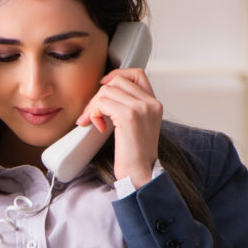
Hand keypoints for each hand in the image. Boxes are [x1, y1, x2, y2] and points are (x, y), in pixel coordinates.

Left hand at [74, 67, 162, 188]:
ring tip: (95, 121)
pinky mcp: (129, 116)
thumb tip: (105, 94)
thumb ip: (129, 107)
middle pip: (117, 81)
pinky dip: (94, 113)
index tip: (104, 86)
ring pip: (107, 90)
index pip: (137, 74)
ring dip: (94, 106)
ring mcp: (141, 108)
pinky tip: (99, 127)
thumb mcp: (137, 125)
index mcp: (154, 104)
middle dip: (99, 95)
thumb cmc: (135, 155)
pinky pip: (102, 103)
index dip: (117, 75)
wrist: (140, 173)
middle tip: (92, 114)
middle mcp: (150, 103)